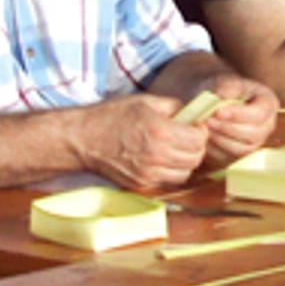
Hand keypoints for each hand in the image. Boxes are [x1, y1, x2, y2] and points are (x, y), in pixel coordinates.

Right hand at [79, 95, 208, 194]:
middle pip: (195, 159)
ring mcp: (148, 174)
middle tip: (189, 138)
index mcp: (160, 132)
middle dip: (197, 147)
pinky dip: (171, 172)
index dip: (201, 131)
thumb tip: (192, 113)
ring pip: (184, 174)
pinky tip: (163, 160)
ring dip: (186, 162)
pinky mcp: (140, 184)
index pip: (199, 139)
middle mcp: (157, 156)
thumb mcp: (145, 101)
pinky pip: (167, 181)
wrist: (83, 139)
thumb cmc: (111, 116)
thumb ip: (173, 106)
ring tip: (177, 150)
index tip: (196, 126)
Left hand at [198, 76, 277, 162]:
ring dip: (221, 139)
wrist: (210, 100)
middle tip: (209, 120)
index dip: (240, 115)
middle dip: (229, 129)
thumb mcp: (223, 80)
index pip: (259, 114)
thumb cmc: (220, 88)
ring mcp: (255, 141)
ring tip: (205, 127)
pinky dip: (215, 149)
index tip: (219, 111)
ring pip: (242, 149)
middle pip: (254, 135)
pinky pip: (230, 158)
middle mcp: (266, 125)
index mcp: (268, 103)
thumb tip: (225, 95)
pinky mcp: (240, 154)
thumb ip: (227, 85)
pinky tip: (204, 137)